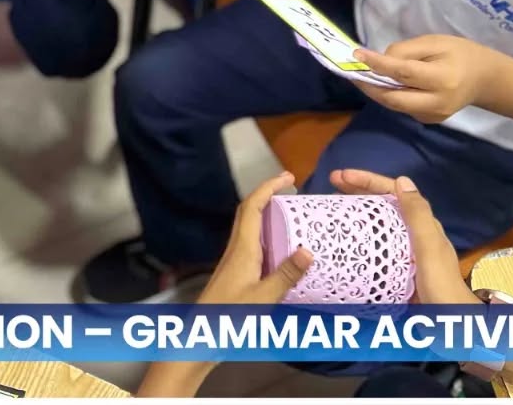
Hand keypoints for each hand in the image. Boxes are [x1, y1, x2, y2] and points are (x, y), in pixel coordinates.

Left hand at [196, 172, 313, 304]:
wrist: (203, 335)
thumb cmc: (230, 315)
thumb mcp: (263, 297)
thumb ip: (286, 276)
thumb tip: (309, 250)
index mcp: (242, 248)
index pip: (252, 207)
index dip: (268, 187)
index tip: (287, 177)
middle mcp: (236, 248)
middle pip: (248, 211)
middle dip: (268, 194)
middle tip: (291, 188)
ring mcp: (234, 260)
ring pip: (249, 227)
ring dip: (267, 213)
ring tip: (291, 212)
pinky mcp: (236, 272)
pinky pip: (252, 243)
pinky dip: (267, 234)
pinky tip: (281, 247)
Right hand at [329, 170, 477, 305]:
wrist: (452, 323)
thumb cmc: (441, 285)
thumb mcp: (430, 249)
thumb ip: (418, 217)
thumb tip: (402, 181)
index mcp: (423, 225)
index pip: (393, 192)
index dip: (367, 180)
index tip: (341, 177)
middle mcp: (415, 233)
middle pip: (384, 203)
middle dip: (358, 189)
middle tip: (331, 183)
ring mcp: (406, 250)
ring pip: (378, 221)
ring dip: (357, 209)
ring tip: (334, 206)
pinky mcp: (398, 267)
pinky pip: (375, 243)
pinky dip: (359, 235)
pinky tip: (346, 241)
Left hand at [354, 35, 507, 123]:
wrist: (484, 79)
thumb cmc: (460, 54)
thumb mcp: (435, 42)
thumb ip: (406, 51)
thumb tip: (379, 61)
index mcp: (442, 79)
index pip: (403, 73)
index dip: (378, 65)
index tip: (357, 54)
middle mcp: (437, 103)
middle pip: (393, 98)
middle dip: (369, 86)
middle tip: (351, 72)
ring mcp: (433, 116)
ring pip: (395, 105)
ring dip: (376, 91)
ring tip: (362, 75)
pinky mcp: (429, 120)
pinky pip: (403, 107)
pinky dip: (390, 95)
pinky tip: (383, 84)